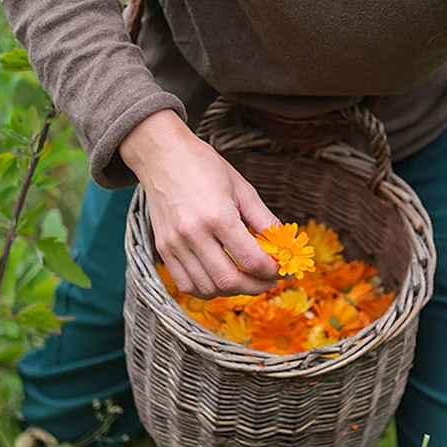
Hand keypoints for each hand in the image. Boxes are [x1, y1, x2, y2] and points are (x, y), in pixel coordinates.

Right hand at [121, 109, 281, 298]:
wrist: (161, 155)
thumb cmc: (204, 166)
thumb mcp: (242, 188)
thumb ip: (264, 220)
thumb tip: (286, 245)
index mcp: (218, 216)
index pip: (252, 260)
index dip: (273, 271)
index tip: (283, 270)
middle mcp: (193, 234)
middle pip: (230, 281)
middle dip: (256, 286)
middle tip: (269, 280)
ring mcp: (175, 244)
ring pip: (208, 288)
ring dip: (233, 291)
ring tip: (246, 279)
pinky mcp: (163, 249)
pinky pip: (186, 284)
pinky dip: (207, 289)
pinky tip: (220, 280)